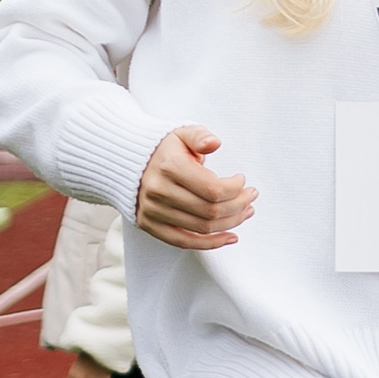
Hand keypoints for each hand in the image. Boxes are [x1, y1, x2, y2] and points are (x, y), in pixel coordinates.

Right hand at [136, 125, 254, 249]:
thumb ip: (200, 136)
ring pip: (202, 227)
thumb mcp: (182, 133)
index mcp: (169, 167)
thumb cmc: (164, 148)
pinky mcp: (150, 224)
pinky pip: (184, 242)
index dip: (235, 189)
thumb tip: (214, 143)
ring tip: (245, 212)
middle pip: (211, 210)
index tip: (242, 181)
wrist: (128, 162)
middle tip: (251, 197)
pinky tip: (230, 237)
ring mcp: (153, 210)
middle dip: (239, 206)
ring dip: (231, 223)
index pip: (213, 189)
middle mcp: (158, 191)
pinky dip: (210, 244)